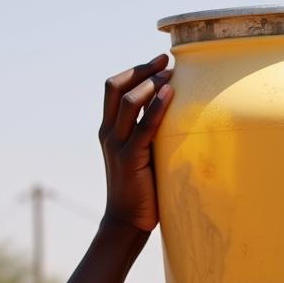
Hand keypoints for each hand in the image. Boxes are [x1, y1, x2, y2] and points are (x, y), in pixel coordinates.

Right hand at [99, 55, 173, 231]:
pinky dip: (157, 107)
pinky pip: (144, 126)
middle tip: (167, 61)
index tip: (159, 61)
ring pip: (128, 101)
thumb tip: (175, 117)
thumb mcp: (142, 156)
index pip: (113, 88)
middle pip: (116, 86)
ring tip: (171, 75)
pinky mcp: (129, 159)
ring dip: (150, 83)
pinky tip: (171, 94)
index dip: (135, 70)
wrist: (126, 221)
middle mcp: (108, 133)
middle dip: (142, 69)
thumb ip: (148, 135)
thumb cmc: (140, 190)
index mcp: (108, 130)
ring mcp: (116, 145)